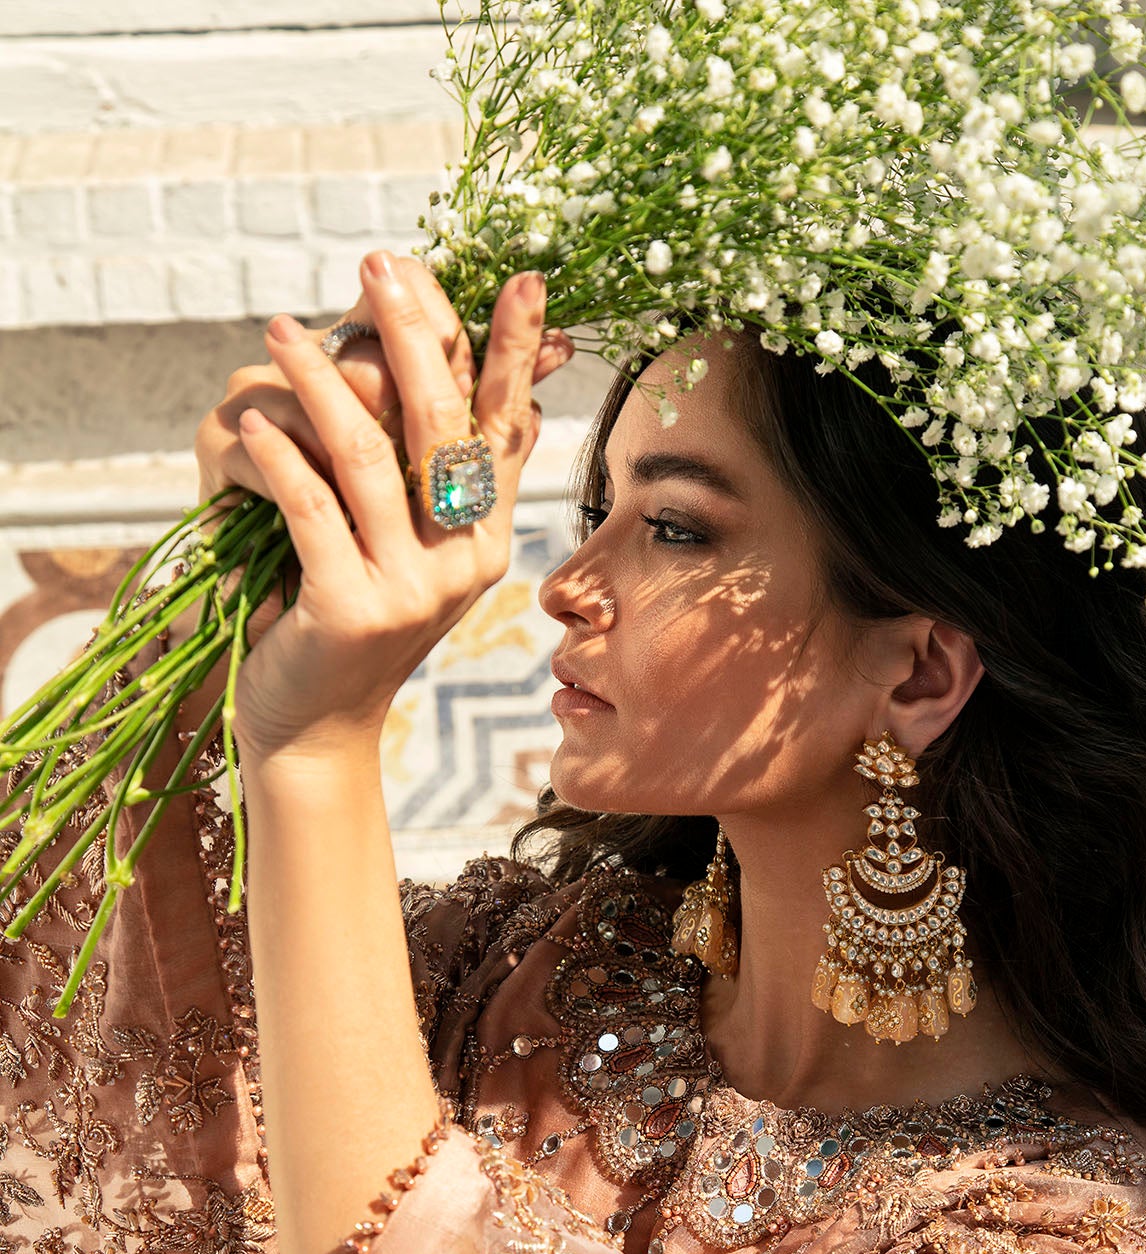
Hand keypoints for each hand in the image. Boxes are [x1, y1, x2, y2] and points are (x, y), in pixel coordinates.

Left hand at [223, 253, 552, 766]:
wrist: (315, 729)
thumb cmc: (352, 622)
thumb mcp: (415, 550)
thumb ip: (449, 481)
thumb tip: (507, 394)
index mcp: (485, 538)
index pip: (507, 428)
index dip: (516, 353)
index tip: (523, 277)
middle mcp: (464, 561)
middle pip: (443, 424)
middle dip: (413, 335)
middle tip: (378, 264)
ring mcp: (412, 589)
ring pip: (370, 455)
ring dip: (322, 381)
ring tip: (280, 330)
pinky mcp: (352, 609)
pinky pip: (313, 509)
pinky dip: (279, 456)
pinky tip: (251, 418)